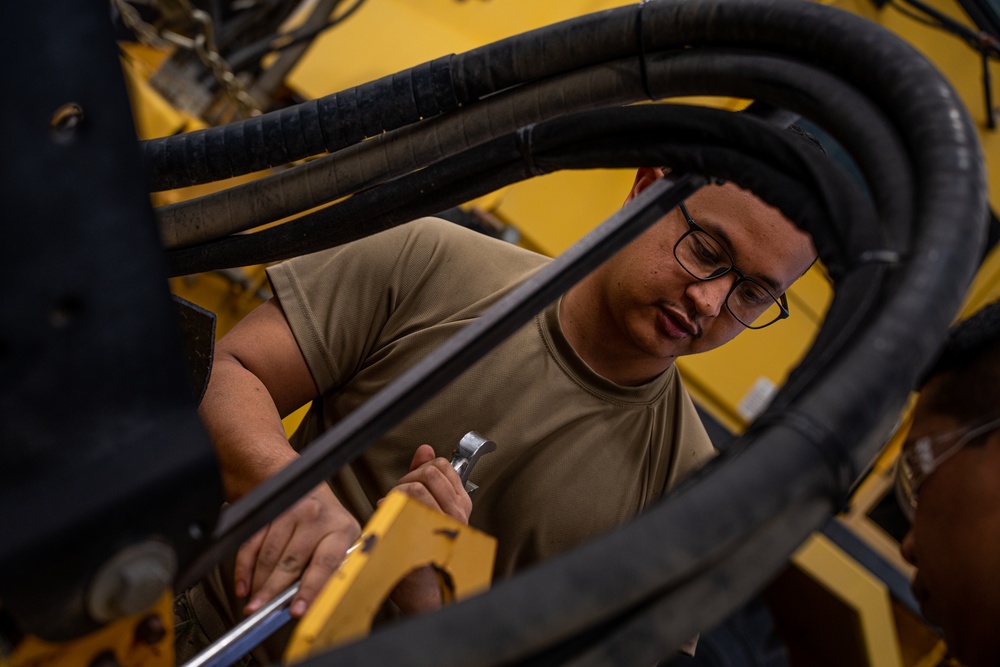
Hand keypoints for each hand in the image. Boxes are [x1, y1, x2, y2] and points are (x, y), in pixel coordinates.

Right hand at [235, 483, 360, 617]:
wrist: (307, 488)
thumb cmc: (326, 524)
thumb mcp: (338, 543)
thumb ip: (327, 571)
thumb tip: (305, 605)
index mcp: (341, 529)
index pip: (326, 563)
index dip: (310, 590)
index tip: (296, 611)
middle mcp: (317, 517)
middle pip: (291, 562)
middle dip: (273, 592)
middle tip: (261, 612)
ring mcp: (291, 511)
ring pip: (269, 556)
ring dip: (258, 583)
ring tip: (254, 602)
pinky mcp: (269, 511)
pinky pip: (252, 544)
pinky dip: (244, 568)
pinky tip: (244, 584)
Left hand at [393, 444, 471, 523]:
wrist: (420, 572)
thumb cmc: (424, 531)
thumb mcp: (430, 500)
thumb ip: (426, 472)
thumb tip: (425, 449)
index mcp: (461, 502)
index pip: (443, 465)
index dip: (422, 467)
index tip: (415, 480)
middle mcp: (458, 511)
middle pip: (430, 473)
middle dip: (409, 478)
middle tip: (403, 493)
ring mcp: (444, 522)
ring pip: (417, 487)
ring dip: (400, 492)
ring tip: (397, 503)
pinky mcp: (428, 531)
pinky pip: (408, 505)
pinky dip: (394, 503)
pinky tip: (393, 511)